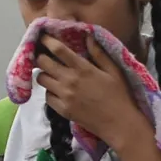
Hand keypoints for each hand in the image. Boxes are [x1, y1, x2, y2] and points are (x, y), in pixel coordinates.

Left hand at [35, 35, 152, 157]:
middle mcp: (70, 80)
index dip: (47, 41)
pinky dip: (50, 92)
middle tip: (46, 57)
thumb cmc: (119, 95)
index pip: (58, 50)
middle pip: (43, 63)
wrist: (119, 124)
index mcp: (83, 69)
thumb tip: (88, 36)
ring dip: (45, 74)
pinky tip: (58, 91)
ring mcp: (64, 96)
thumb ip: (99, 54)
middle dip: (41, 57)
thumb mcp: (114, 71)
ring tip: (52, 75)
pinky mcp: (61, 110)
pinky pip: (47, 96)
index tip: (43, 37)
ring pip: (41, 79)